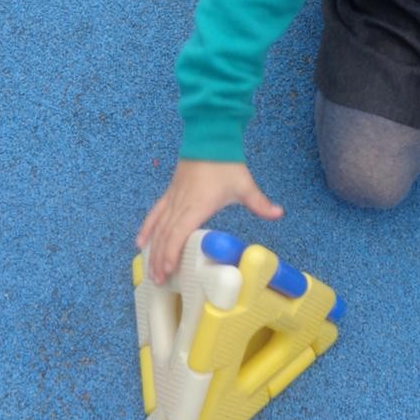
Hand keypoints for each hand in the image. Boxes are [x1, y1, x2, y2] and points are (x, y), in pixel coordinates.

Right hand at [136, 159, 283, 284]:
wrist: (209, 138)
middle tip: (159, 281)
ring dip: (153, 249)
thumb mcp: (244, 185)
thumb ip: (259, 202)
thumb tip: (279, 213)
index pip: (179, 234)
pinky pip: (155, 213)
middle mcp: (181, 204)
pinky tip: (140, 242)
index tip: (167, 271)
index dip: (171, 253)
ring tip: (150, 270)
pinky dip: (147, 228)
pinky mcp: (171, 193)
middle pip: (165, 236)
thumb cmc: (225, 162)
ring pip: (158, 227)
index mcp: (197, 206)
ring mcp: (173, 198)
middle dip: (160, 260)